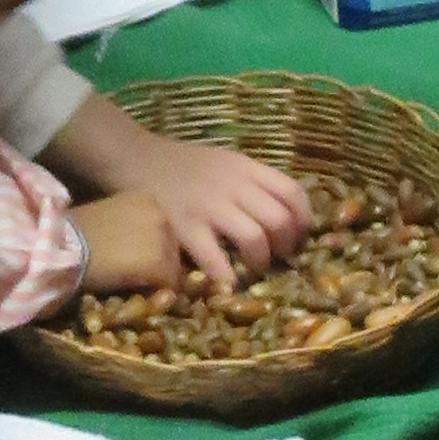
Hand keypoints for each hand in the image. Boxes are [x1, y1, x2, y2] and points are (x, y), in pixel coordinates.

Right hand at [73, 122, 310, 282]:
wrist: (135, 157)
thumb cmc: (182, 164)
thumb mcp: (224, 161)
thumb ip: (252, 181)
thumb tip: (284, 212)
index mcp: (245, 167)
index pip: (292, 191)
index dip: (303, 219)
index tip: (299, 235)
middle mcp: (232, 185)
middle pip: (279, 219)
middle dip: (285, 245)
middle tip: (277, 256)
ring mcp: (208, 206)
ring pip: (256, 238)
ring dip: (260, 261)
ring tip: (253, 267)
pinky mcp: (184, 227)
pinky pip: (214, 259)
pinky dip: (226, 276)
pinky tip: (228, 282)